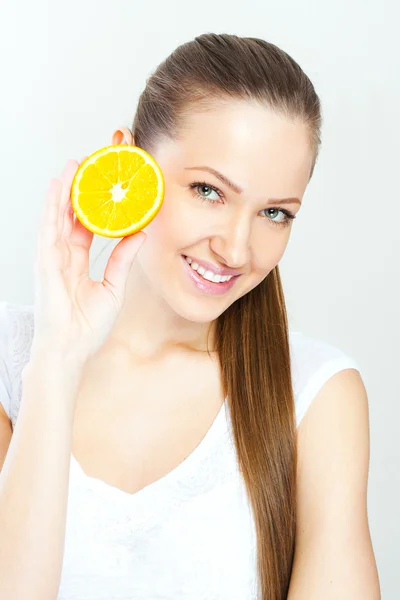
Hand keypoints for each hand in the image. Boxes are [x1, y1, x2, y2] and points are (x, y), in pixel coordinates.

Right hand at [31, 158, 145, 363]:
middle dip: (80, 190)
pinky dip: (52, 206)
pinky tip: (57, 186)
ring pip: (58, 215)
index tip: (106, 186)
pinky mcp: (46, 262)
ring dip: (65, 189)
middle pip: (71, 215)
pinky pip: (49, 228)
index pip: (87, 225)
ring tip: (75, 164)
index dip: (95, 205)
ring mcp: (52, 257)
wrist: (71, 348)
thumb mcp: (114, 286)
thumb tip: (139, 233)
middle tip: (91, 165)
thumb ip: (122, 258)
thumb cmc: (88, 325)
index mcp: (78, 262)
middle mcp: (64, 255)